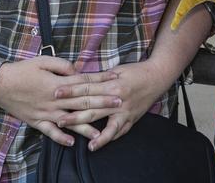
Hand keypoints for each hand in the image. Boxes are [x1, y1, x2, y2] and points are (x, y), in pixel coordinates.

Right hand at [0, 56, 110, 147]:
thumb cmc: (23, 69)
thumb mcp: (44, 61)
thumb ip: (63, 66)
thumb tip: (78, 71)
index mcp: (57, 84)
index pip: (84, 82)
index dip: (101, 81)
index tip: (116, 80)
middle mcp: (54, 101)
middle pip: (82, 102)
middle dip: (102, 103)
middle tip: (119, 102)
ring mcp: (45, 113)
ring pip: (70, 121)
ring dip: (86, 127)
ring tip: (102, 132)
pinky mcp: (36, 121)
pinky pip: (50, 132)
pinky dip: (61, 138)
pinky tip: (72, 143)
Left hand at [55, 61, 169, 149]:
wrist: (158, 77)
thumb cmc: (136, 71)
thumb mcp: (117, 69)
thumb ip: (99, 77)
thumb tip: (79, 78)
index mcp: (113, 83)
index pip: (87, 87)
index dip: (71, 90)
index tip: (56, 92)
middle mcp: (117, 99)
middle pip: (91, 105)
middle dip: (72, 111)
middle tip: (56, 116)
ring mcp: (124, 111)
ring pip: (101, 120)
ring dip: (85, 126)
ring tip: (70, 130)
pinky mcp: (130, 120)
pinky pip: (116, 132)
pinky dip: (105, 138)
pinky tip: (93, 145)